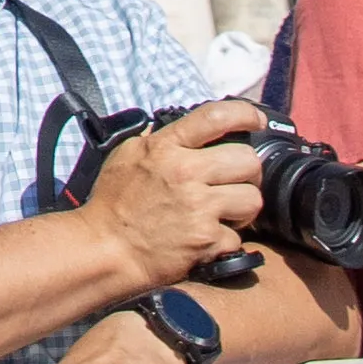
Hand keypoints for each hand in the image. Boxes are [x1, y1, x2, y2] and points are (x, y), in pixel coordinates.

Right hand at [75, 101, 269, 290]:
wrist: (107, 249)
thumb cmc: (114, 204)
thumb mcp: (127, 155)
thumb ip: (158, 140)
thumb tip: (183, 129)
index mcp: (166, 147)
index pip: (216, 117)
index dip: (245, 114)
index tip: (256, 121)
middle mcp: (185, 173)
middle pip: (248, 160)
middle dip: (246, 171)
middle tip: (234, 181)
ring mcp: (199, 208)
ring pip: (253, 199)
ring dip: (243, 207)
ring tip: (225, 212)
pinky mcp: (207, 240)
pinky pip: (238, 236)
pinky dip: (226, 240)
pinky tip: (208, 238)